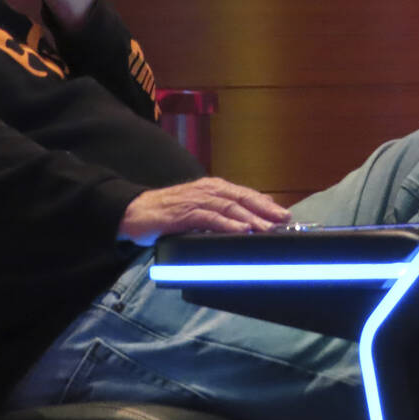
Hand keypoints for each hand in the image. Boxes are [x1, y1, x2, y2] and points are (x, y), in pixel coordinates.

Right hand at [119, 177, 291, 245]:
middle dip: (265, 209)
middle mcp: (207, 190)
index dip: (266, 204)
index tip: (285, 214)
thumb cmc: (167, 213)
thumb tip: (248, 221)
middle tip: (284, 220)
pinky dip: (226, 225)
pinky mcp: (183, 214)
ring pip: (229, 207)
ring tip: (267, 229)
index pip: (245, 194)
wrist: (134, 212)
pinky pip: (209, 218)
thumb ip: (220, 213)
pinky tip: (239, 231)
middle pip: (242, 198)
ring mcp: (195, 200)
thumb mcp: (198, 210)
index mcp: (213, 188)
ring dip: (250, 218)